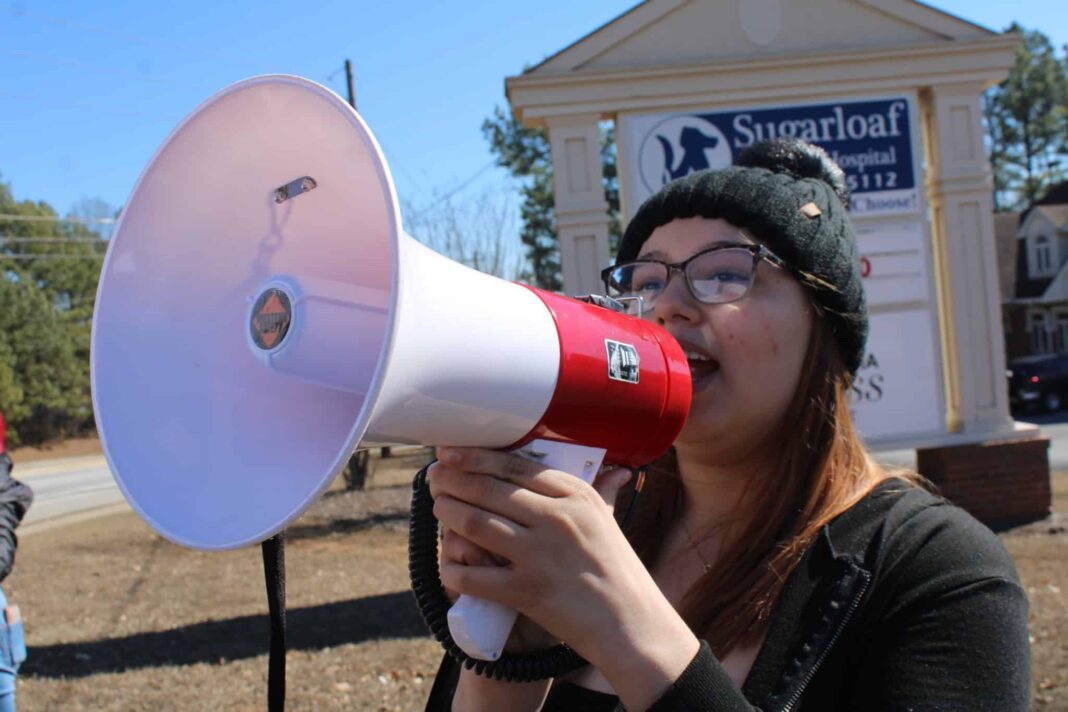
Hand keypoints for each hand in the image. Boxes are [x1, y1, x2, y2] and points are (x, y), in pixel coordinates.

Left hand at [427, 446, 676, 666]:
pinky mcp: (528, 591)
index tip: (450, 453)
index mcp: (575, 496)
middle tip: (434, 478)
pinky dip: (455, 568)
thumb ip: (604, 490)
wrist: (632, 625)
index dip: (476, 458)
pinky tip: (448, 563)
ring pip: (476, 524)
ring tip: (437, 507)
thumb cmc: (618, 571)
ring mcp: (540, 555)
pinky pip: (475, 576)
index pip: (514, 466)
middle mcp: (557, 519)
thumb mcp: (609, 522)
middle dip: (453, 480)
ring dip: (448, 513)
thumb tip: (617, 467)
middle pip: (489, 489)